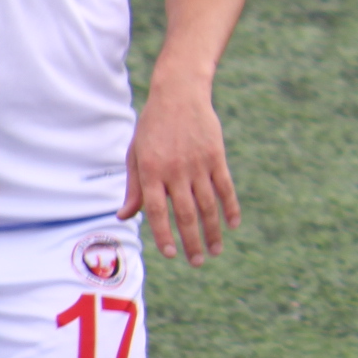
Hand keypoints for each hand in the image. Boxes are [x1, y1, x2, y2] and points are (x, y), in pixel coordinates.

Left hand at [119, 80, 239, 266]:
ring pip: (207, 205)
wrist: (179, 94)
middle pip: (185, 214)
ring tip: (216, 250)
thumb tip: (124, 216)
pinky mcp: (216, 157)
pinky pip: (225, 187)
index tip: (170, 253)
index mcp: (151, 171)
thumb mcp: (135, 154)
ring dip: (213, 231)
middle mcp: (175, 171)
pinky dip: (230, 207)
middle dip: (192, 241)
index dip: (164, 234)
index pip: (156, 211)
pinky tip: (233, 224)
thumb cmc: (152, 127)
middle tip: (198, 262)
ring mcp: (198, 164)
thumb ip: (134, 187)